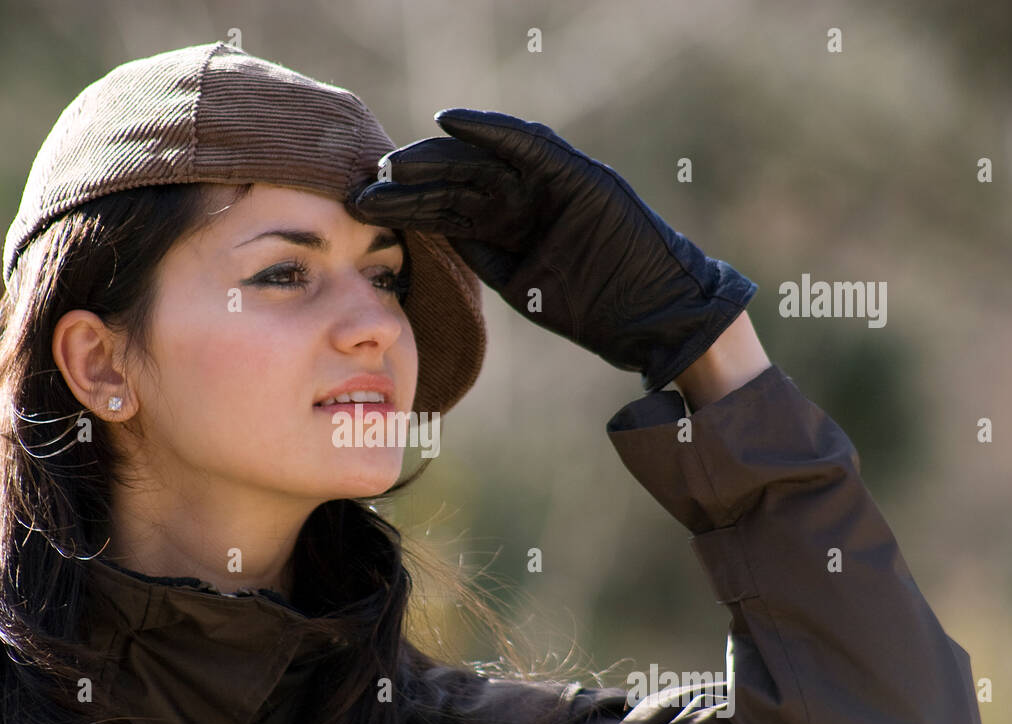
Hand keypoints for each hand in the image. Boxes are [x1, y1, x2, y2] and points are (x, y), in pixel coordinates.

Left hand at [352, 108, 758, 390]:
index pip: (445, 208)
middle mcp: (522, 199)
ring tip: (395, 160)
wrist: (649, 313)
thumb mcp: (521, 286)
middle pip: (454, 180)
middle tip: (365, 182)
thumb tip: (433, 234)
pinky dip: (491, 131)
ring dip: (435, 157)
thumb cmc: (592, 308)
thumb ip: (483, 256)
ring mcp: (547, 184)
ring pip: (481, 161)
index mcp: (506, 228)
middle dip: (409, 181)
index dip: (405, 205)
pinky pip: (527, 144)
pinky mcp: (575, 173)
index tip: (362, 205)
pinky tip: (451, 123)